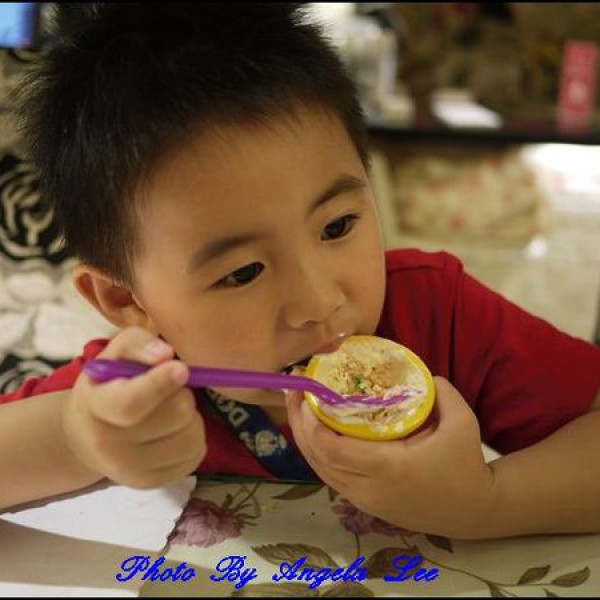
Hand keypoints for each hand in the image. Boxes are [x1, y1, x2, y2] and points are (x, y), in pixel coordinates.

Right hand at [62, 327, 205, 487]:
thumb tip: (165, 355)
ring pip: (192, 436)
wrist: (87, 435)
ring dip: (192, 416)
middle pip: (175, 415)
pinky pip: (195, 455)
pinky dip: (194, 436)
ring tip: (171, 410)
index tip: (181, 368)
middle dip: (182, 395)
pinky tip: (175, 429)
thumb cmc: (108, 384)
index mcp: (97, 407)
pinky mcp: (152, 483)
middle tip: (171, 390)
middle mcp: (109, 445)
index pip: (130, 404)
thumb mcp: (114, 354)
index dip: (160, 384)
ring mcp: (130, 470)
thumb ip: (138, 344)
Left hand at [285, 376, 495, 538]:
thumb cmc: (466, 464)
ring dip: (306, 440)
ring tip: (300, 409)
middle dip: (300, 425)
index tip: (307, 393)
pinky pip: (332, 478)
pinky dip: (319, 454)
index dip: (310, 423)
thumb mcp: (462, 422)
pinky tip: (318, 433)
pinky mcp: (366, 504)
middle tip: (295, 393)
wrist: (475, 511)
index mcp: (385, 467)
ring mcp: (364, 500)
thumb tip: (421, 374)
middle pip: (317, 458)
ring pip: (320, 471)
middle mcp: (367, 487)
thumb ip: (441, 392)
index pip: (331, 448)